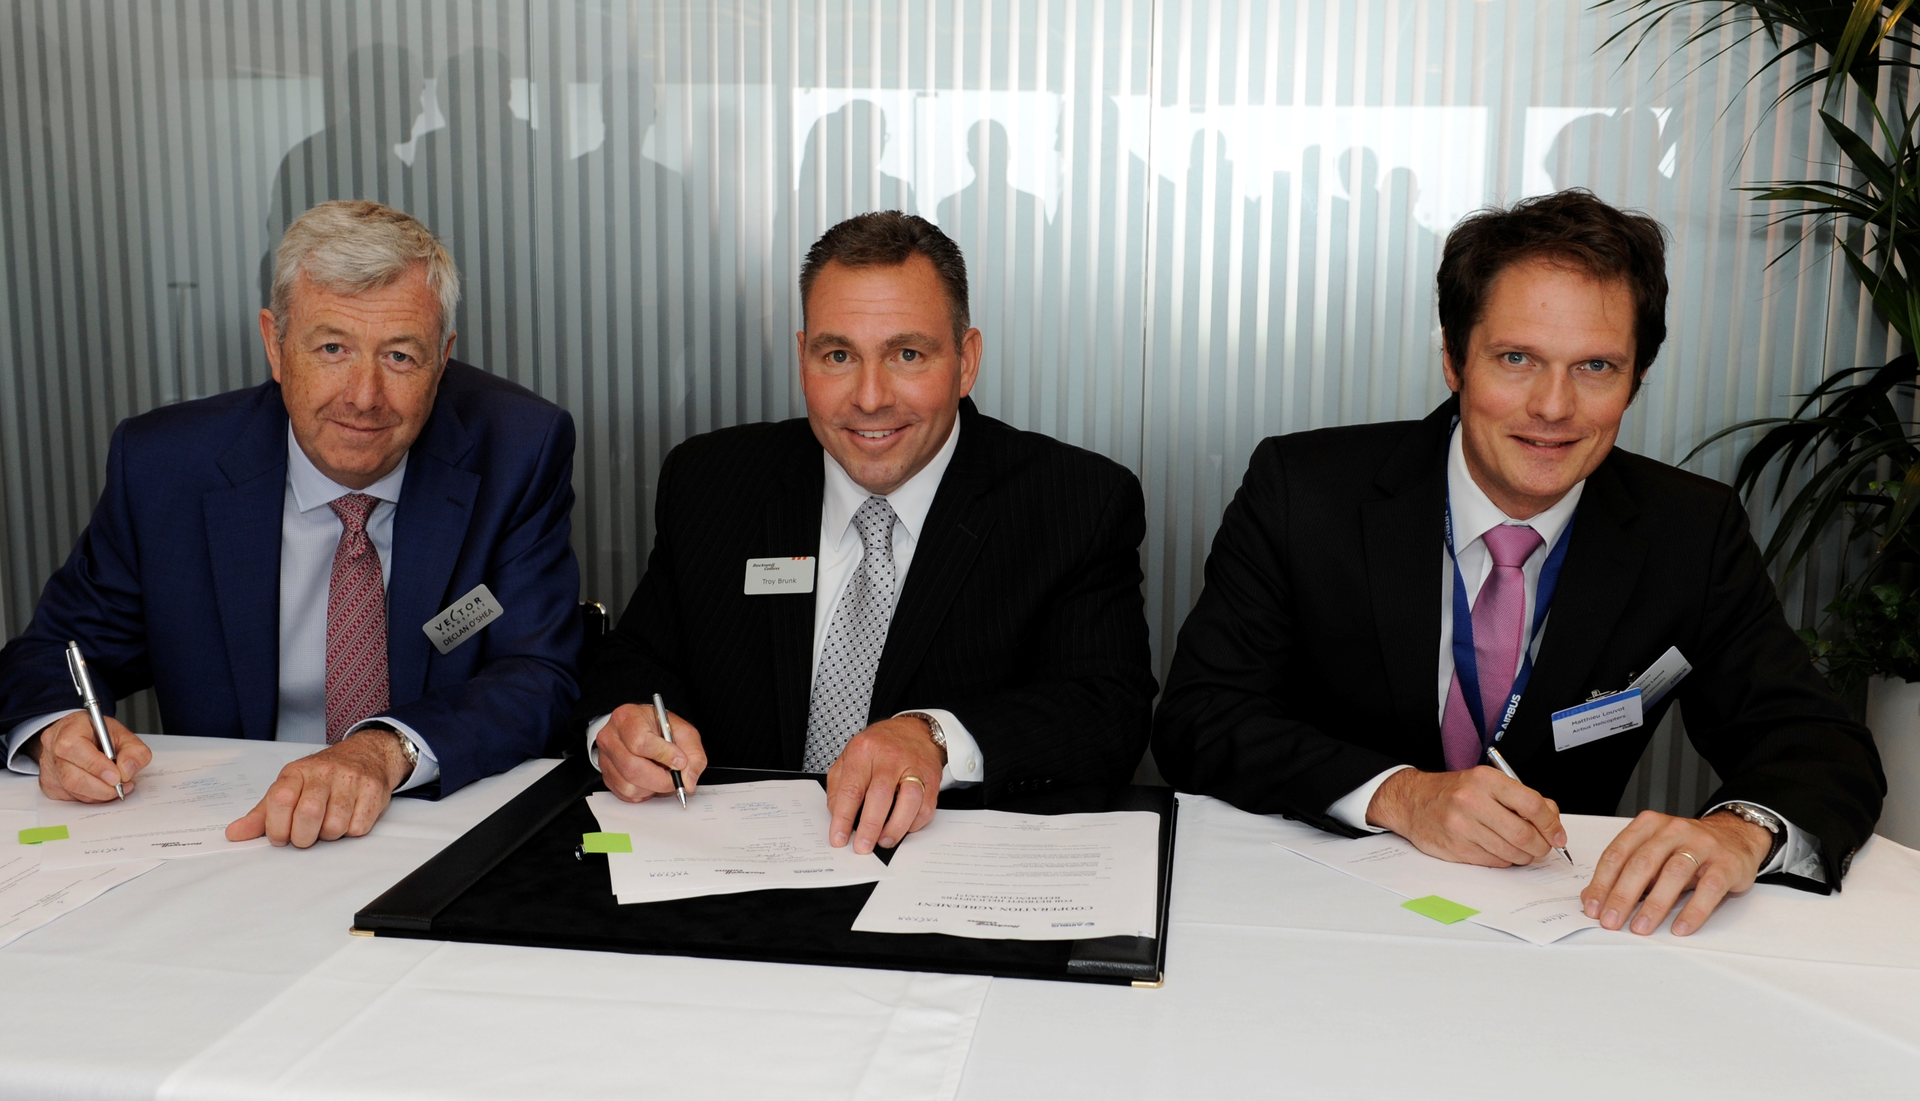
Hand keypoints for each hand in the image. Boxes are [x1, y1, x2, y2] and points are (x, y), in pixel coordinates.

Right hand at [27, 713, 150, 801]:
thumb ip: (134, 751)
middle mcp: (52, 747)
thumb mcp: (124, 735)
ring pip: (70, 789)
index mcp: (69, 728)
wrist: (82, 737)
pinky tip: (99, 788)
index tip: (117, 777)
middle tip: (121, 788)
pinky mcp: (48, 783)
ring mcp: (47, 767)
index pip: (74, 748)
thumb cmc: (100, 735)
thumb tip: (126, 771)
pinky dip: (88, 797)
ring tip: (114, 788)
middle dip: (100, 787)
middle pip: (71, 776)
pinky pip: (68, 797)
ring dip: (97, 794)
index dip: (96, 766)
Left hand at [225, 730, 410, 846]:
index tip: (280, 836)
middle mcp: (324, 772)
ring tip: (328, 824)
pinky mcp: (374, 790)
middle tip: (305, 836)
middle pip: (308, 815)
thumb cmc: (322, 777)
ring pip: (335, 826)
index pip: (280, 800)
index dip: (277, 827)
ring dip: (329, 835)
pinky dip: (351, 831)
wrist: (366, 754)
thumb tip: (234, 834)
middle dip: (303, 837)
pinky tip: (348, 818)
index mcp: (297, 772)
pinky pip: (358, 828)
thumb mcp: (289, 789)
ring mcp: (351, 779)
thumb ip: (262, 814)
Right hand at [597, 703, 705, 802]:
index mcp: (628, 718)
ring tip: (662, 776)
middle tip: (675, 779)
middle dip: (660, 779)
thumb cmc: (660, 728)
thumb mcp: (684, 732)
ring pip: (628, 785)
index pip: (640, 742)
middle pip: (632, 767)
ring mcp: (605, 758)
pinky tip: (650, 780)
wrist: (642, 729)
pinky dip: (643, 793)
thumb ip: (693, 754)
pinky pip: (625, 793)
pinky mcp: (606, 775)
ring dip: (652, 787)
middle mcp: (611, 737)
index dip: (663, 755)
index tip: (680, 761)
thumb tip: (688, 781)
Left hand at [825, 715, 943, 853]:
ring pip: (909, 801)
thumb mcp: (850, 756)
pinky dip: (914, 824)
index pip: (851, 789)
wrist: (915, 731)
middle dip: (870, 827)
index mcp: (864, 751)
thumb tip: (837, 815)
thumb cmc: (880, 747)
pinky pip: (926, 807)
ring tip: (884, 841)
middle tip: (862, 847)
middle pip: (880, 796)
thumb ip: (839, 785)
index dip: (843, 818)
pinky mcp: (931, 778)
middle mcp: (889, 757)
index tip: (839, 838)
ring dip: (895, 828)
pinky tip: (903, 829)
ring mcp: (913, 766)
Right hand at [1366, 766, 1566, 866]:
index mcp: (1485, 780)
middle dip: (1540, 846)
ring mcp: (1462, 826)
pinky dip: (1504, 860)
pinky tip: (1499, 850)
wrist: (1413, 802)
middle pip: (1523, 834)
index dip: (1551, 824)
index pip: (1532, 804)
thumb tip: (1552, 823)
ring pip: (1510, 852)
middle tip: (1542, 848)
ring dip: (1523, 856)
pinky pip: (1494, 861)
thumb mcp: (1487, 783)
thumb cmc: (1455, 792)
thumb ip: (1521, 799)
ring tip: (1521, 850)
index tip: (1557, 835)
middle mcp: (1472, 801)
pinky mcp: (1455, 847)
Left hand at [1581, 810, 1770, 936]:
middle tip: (1611, 921)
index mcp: (1649, 825)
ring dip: (1654, 905)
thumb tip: (1592, 897)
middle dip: (1622, 895)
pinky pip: (1709, 888)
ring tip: (1640, 927)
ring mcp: (1702, 844)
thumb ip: (1624, 872)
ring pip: (1673, 874)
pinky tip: (1680, 927)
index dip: (1602, 882)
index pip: (1618, 853)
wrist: (1736, 836)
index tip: (1593, 907)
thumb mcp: (1653, 853)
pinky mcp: (1727, 863)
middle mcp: (1673, 830)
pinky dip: (1693, 910)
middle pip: (1642, 863)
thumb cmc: (1687, 848)